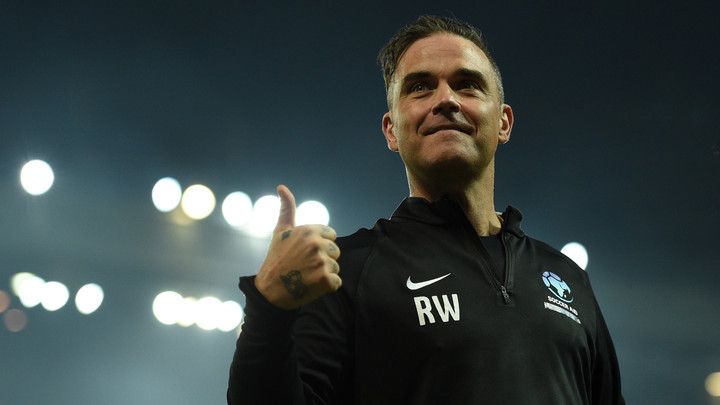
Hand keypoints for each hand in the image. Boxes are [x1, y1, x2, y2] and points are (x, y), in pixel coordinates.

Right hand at [254, 185, 340, 309]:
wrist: (269, 291)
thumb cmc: (276, 260)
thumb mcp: (280, 232)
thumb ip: (287, 209)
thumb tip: (282, 186)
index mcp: (309, 230)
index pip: (331, 235)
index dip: (319, 245)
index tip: (304, 253)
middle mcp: (316, 244)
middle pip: (335, 251)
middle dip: (323, 259)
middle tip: (304, 267)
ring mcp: (321, 262)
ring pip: (335, 267)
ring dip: (324, 274)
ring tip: (306, 276)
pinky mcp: (324, 280)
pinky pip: (336, 283)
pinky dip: (326, 287)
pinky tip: (311, 286)